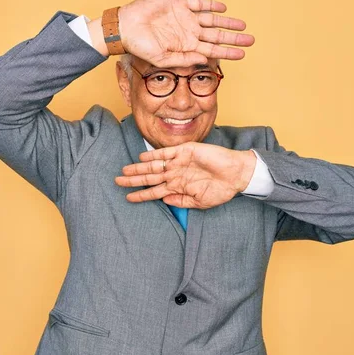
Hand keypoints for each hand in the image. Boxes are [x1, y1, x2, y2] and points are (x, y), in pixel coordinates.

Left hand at [115, 142, 256, 208]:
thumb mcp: (199, 203)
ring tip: (125, 170)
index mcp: (178, 187)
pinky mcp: (186, 151)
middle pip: (149, 177)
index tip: (127, 197)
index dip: (140, 194)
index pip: (154, 191)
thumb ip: (181, 202)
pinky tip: (142, 158)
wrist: (236, 175)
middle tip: (117, 181)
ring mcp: (179, 162)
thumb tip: (164, 202)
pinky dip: (155, 155)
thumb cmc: (221, 190)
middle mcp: (175, 174)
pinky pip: (167, 153)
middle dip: (133, 179)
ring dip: (139, 168)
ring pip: (154, 165)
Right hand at [117, 0, 254, 66]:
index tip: (243, 54)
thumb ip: (183, 59)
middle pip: (217, 36)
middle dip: (234, 38)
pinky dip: (211, 5)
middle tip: (251, 40)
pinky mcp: (179, 4)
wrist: (125, 27)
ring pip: (212, 20)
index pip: (212, 51)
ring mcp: (185, 18)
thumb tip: (204, 60)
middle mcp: (188, 33)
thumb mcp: (162, 59)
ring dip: (227, 22)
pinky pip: (199, 4)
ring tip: (242, 25)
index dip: (228, 53)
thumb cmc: (140, 46)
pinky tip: (222, 7)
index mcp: (186, 47)